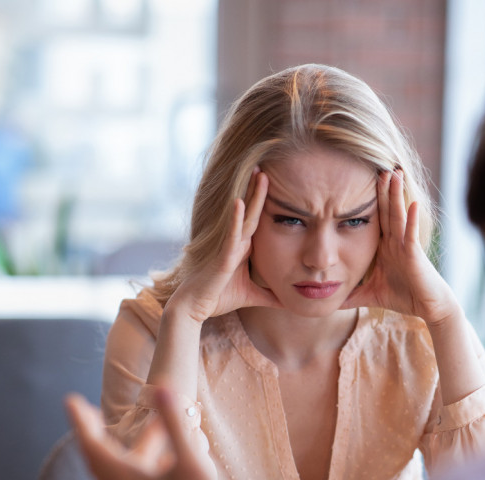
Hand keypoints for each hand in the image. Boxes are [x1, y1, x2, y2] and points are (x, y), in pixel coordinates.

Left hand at [65, 390, 243, 479]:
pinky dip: (136, 461)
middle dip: (91, 434)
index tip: (71, 400)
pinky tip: (162, 457)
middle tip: (87, 413)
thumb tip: (160, 386)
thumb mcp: (190, 462)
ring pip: (116, 471)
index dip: (82, 422)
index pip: (93, 445)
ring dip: (116, 447)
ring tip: (136, 429)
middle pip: (98, 459)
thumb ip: (175, 424)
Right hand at [172, 168, 282, 323]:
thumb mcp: (252, 296)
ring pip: (243, 216)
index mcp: (243, 247)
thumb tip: (290, 303)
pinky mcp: (222, 255)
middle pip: (252, 211)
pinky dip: (235, 218)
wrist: (194, 308)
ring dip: (252, 195)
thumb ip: (270, 296)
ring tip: (260, 173)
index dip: (267, 202)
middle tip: (268, 166)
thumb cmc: (218, 297)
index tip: (280, 183)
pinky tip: (240, 202)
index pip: (259, 220)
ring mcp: (228, 246)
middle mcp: (236, 241)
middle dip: (259, 189)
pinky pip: (231, 233)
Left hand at [342, 169, 456, 324]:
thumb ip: (351, 296)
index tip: (356, 181)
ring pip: (399, 216)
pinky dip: (412, 220)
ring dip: (396, 195)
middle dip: (382, 189)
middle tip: (375, 165)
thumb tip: (329, 303)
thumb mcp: (370, 295)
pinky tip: (412, 203)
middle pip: (387, 210)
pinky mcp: (415, 255)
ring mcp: (406, 246)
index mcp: (386, 246)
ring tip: (393, 173)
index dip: (369, 200)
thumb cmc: (404, 298)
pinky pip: (412, 235)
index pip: (375, 218)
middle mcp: (396, 241)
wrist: (428, 308)